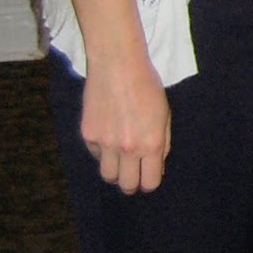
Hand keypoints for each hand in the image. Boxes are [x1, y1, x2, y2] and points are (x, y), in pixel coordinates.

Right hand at [80, 53, 170, 193]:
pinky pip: (96, 154)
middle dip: (132, 184)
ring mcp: (105, 143)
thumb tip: (157, 166)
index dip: (150, 183)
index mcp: (151, 144)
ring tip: (120, 162)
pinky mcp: (87, 135)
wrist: (118, 66)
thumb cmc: (148, 87)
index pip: (150, 182)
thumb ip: (163, 142)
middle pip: (126, 185)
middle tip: (134, 176)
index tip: (149, 178)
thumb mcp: (165, 114)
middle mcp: (127, 148)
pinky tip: (109, 136)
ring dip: (115, 172)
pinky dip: (102, 151)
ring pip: (107, 175)